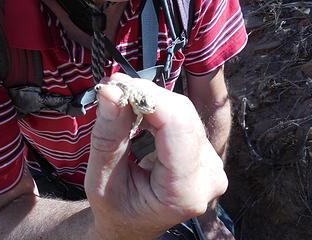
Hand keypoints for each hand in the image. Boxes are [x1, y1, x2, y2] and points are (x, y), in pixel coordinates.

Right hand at [85, 73, 227, 239]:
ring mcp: (210, 164)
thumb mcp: (102, 179)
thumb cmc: (117, 210)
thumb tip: (111, 92)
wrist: (133, 224)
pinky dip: (159, 109)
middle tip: (114, 90)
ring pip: (184, 113)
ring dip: (152, 101)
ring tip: (123, 103)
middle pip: (183, 116)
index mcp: (184, 192)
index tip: (117, 85)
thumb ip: (108, 136)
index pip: (178, 127)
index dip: (149, 98)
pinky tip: (140, 112)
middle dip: (147, 96)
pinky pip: (183, 119)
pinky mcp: (204, 154)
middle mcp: (208, 176)